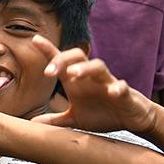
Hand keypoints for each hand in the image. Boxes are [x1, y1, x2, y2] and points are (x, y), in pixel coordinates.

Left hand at [32, 36, 157, 134]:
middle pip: (77, 57)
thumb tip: (32, 123)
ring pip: (98, 67)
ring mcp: (108, 83)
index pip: (61, 61)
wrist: (131, 119)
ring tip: (72, 74)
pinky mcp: (125, 94)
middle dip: (62, 60)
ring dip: (85, 68)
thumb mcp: (75, 119)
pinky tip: (113, 92)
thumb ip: (55, 120)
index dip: (49, 50)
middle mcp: (90, 78)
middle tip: (48, 72)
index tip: (35, 40)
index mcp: (76, 82)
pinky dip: (118, 88)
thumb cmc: (102, 114)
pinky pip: (122, 87)